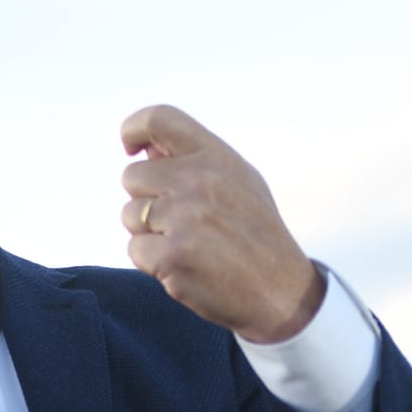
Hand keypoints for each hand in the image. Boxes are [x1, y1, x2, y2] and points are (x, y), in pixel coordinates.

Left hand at [120, 105, 325, 342]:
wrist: (281, 292)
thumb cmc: (256, 236)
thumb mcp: (239, 183)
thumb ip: (193, 162)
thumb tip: (145, 150)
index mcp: (216, 157)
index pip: (159, 119)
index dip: (133, 130)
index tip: (132, 149)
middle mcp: (199, 181)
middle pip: (132, 177)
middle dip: (147, 201)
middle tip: (181, 223)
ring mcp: (184, 218)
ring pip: (131, 216)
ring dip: (149, 235)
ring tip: (188, 246)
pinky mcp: (171, 255)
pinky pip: (134, 249)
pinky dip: (152, 263)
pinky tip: (184, 267)